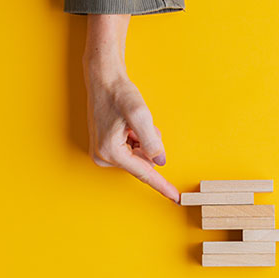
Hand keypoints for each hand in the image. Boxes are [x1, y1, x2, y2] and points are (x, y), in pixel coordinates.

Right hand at [83, 14, 178, 202]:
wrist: (103, 79)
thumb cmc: (119, 93)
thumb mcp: (140, 115)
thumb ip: (151, 140)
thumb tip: (160, 161)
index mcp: (111, 152)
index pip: (144, 173)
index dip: (162, 186)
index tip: (176, 198)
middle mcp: (103, 157)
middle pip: (142, 163)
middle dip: (148, 146)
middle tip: (138, 124)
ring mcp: (102, 154)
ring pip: (138, 157)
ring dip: (142, 141)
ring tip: (130, 123)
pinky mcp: (104, 149)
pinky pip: (131, 152)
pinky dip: (135, 139)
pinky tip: (126, 125)